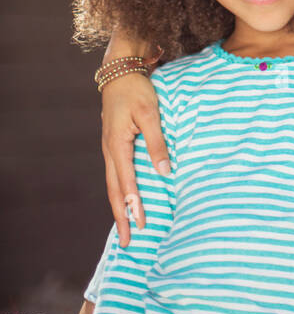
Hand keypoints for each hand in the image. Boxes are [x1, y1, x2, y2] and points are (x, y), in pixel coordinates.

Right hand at [101, 72, 169, 245]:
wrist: (119, 71)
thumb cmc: (136, 90)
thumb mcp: (149, 114)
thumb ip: (156, 142)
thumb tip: (164, 171)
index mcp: (117, 146)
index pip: (126, 183)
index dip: (133, 206)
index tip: (141, 226)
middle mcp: (110, 151)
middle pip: (114, 190)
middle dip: (121, 216)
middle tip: (127, 242)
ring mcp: (109, 148)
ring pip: (113, 184)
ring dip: (119, 206)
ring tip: (125, 227)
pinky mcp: (113, 144)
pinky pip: (116, 173)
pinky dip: (120, 190)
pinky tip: (127, 198)